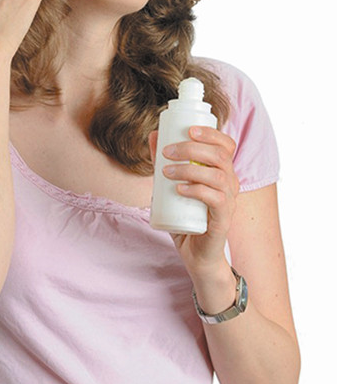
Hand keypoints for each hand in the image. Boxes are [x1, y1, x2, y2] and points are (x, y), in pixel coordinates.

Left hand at [149, 126, 238, 272]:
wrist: (195, 254)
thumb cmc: (186, 216)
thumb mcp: (171, 184)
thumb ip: (163, 161)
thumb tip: (153, 135)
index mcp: (222, 171)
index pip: (226, 145)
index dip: (211, 133)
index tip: (188, 129)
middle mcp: (230, 183)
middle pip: (220, 155)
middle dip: (192, 148)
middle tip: (167, 151)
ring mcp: (229, 201)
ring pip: (218, 175)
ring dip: (189, 169)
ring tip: (167, 172)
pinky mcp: (223, 219)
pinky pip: (216, 199)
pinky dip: (196, 190)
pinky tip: (179, 189)